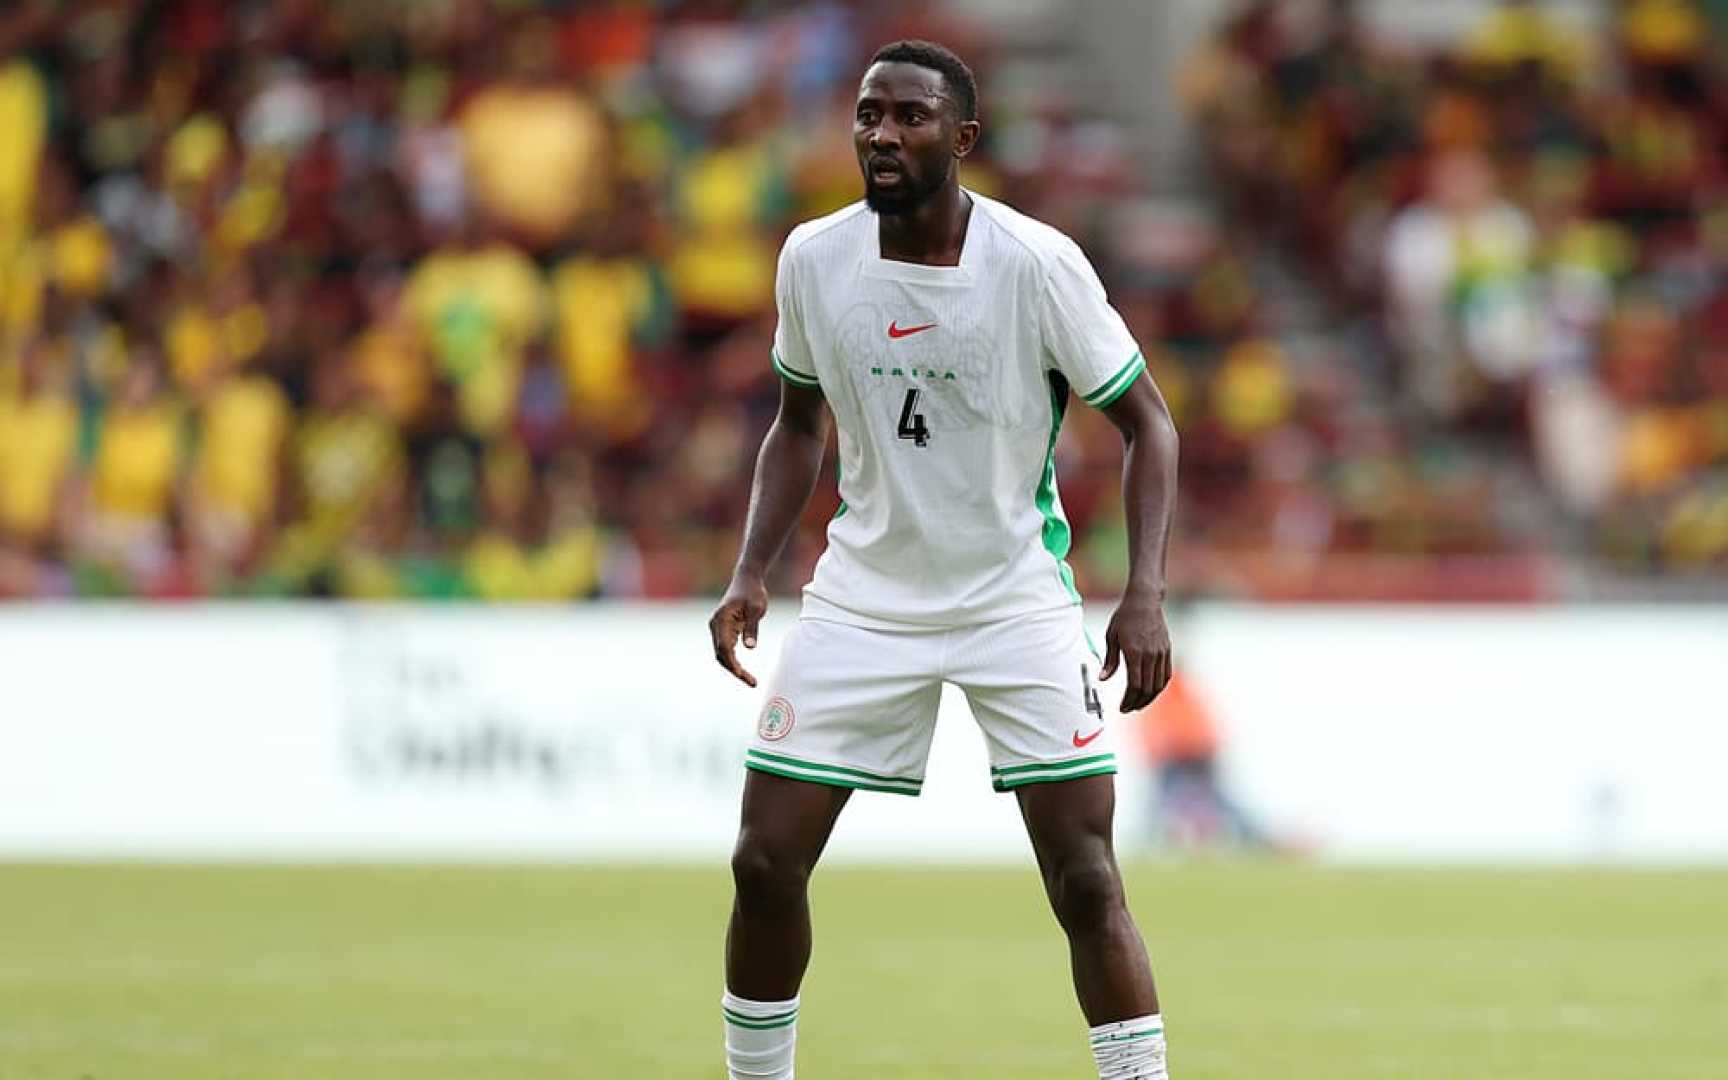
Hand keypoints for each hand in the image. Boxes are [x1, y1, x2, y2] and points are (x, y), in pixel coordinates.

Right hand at [709, 573, 768, 686]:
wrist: (747, 579)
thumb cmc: (753, 592)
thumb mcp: (756, 609)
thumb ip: (751, 628)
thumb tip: (749, 648)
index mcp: (721, 620)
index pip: (724, 647)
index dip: (732, 664)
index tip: (742, 676)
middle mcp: (716, 625)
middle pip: (721, 654)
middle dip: (734, 670)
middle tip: (752, 682)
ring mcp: (718, 628)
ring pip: (722, 654)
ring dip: (734, 667)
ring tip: (750, 680)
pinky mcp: (724, 630)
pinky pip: (726, 649)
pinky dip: (734, 660)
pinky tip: (744, 671)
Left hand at [1099, 592, 1171, 712]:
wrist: (1145, 601)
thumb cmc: (1124, 617)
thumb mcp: (1111, 636)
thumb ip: (1110, 660)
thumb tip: (1103, 679)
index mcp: (1134, 652)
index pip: (1134, 685)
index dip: (1129, 700)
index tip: (1122, 708)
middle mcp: (1150, 655)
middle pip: (1147, 688)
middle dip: (1137, 702)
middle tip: (1128, 709)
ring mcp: (1161, 653)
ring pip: (1158, 684)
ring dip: (1149, 697)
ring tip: (1138, 703)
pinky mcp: (1167, 650)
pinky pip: (1166, 674)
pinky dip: (1159, 686)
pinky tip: (1151, 691)